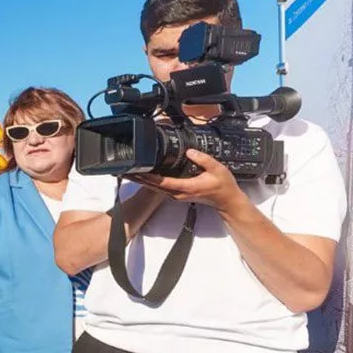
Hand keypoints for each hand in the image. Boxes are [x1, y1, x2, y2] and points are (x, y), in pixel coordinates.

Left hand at [131, 149, 247, 211]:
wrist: (227, 200)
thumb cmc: (223, 186)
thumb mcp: (218, 169)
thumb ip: (203, 160)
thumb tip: (190, 151)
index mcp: (187, 187)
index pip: (163, 182)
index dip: (150, 177)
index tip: (138, 171)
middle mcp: (179, 193)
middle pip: (154, 186)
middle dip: (139, 179)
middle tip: (125, 171)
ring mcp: (177, 195)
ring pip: (155, 188)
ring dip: (142, 181)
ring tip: (129, 173)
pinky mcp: (177, 194)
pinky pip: (160, 188)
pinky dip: (150, 182)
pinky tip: (143, 176)